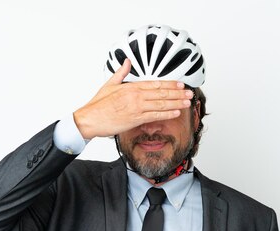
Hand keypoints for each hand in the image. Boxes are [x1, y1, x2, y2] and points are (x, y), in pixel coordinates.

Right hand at [73, 59, 193, 138]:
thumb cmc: (98, 104)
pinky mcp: (136, 119)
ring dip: (176, 103)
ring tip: (187, 102)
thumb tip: (127, 61)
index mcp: (131, 87)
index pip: (155, 84)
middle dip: (177, 93)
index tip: (180, 84)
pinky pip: (155, 116)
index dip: (170, 84)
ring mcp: (137, 108)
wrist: (90, 119)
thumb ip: (121, 73)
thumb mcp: (109, 84)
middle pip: (161, 93)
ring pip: (161, 104)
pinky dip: (167, 114)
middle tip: (189, 92)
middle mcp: (136, 96)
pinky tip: (176, 112)